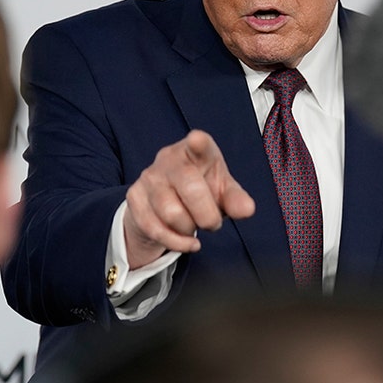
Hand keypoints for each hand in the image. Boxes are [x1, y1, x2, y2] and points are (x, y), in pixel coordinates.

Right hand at [123, 130, 254, 268]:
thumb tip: (247, 209)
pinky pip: (156, 228)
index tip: (197, 140)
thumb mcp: (222, 193)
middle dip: (207, 215)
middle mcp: (169, 159)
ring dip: (189, 229)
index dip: (198, 144)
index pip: (198, 144)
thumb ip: (236, 200)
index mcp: (196, 151)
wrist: (165, 206)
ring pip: (171, 213)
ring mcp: (149, 177)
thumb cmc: (201, 191)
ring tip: (195, 227)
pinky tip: (187, 242)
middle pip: (190, 188)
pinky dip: (176, 242)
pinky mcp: (135, 198)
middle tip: (213, 223)